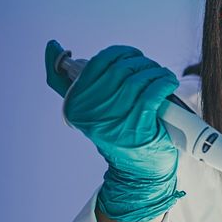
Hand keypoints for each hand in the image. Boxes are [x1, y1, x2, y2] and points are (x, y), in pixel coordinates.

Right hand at [44, 40, 182, 221]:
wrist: (137, 174)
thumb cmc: (116, 136)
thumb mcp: (87, 111)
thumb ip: (66, 82)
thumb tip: (53, 46)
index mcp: (75, 104)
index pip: (97, 63)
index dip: (120, 53)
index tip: (132, 56)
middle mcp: (91, 112)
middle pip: (120, 69)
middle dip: (141, 63)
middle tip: (150, 69)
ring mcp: (114, 119)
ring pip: (137, 78)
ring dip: (155, 71)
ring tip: (162, 76)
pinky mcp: (137, 126)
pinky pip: (152, 91)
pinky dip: (164, 81)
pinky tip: (168, 83)